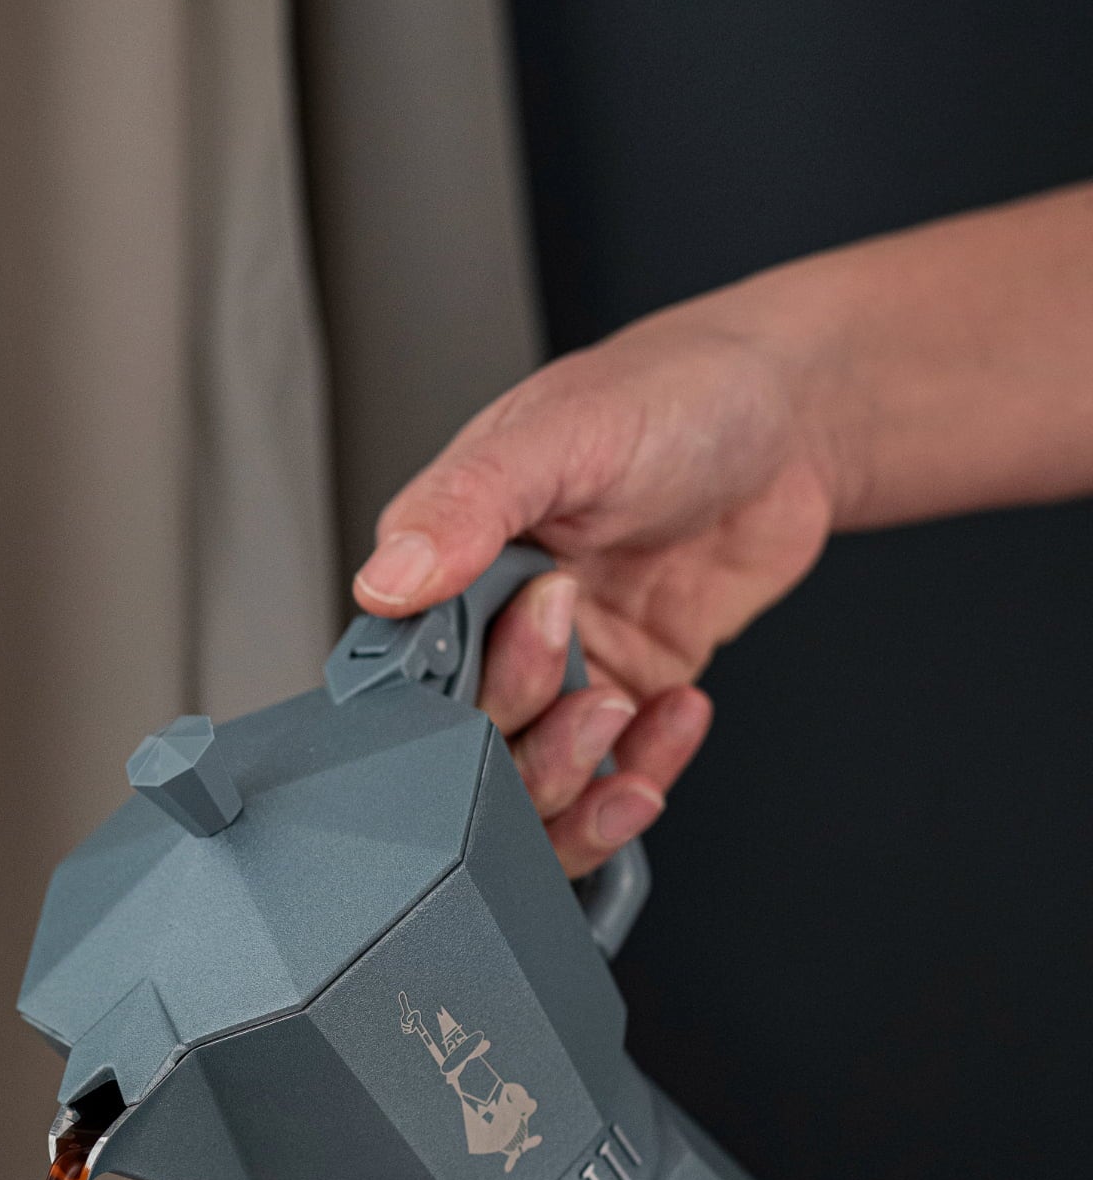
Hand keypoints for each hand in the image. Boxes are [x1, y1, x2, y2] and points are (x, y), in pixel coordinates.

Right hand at [352, 302, 839, 875]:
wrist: (792, 418)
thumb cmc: (673, 394)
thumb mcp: (560, 433)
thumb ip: (465, 504)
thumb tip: (387, 580)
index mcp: (446, 564)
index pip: (402, 681)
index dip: (440, 712)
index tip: (492, 687)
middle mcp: (494, 626)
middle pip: (468, 751)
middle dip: (522, 740)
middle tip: (577, 674)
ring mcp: (565, 668)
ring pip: (536, 785)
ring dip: (579, 772)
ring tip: (625, 707)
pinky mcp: (630, 691)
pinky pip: (618, 773)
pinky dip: (646, 766)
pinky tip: (677, 710)